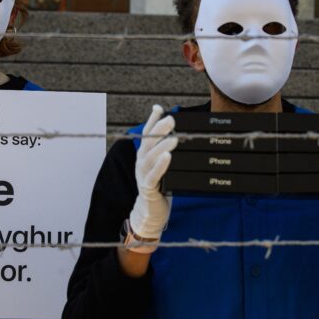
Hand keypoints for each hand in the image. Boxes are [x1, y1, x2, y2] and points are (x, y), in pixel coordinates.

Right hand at [129, 105, 177, 239]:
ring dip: (161, 146)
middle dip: (159, 129)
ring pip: (150, 157)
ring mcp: (143, 174)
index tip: (159, 108)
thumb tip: (177, 134)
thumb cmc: (159, 186)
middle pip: (148, 142)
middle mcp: (141, 161)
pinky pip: (153, 175)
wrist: (150, 211)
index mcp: (144, 154)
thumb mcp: (162, 165)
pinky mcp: (148, 187)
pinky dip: (160, 165)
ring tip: (174, 139)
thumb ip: (166, 150)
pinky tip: (168, 157)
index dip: (152, 120)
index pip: (147, 133)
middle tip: (171, 120)